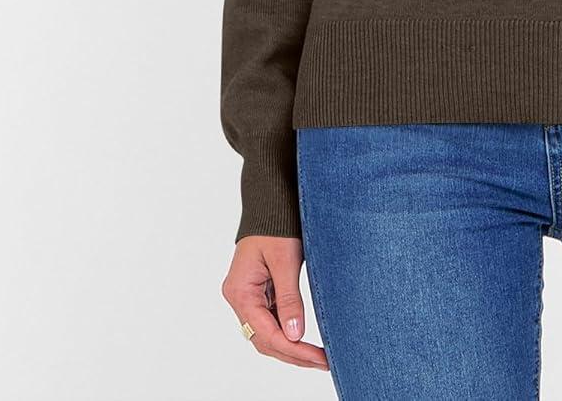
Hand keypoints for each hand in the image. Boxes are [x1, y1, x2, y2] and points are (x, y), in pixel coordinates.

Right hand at [221, 235, 329, 369]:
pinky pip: (271, 319)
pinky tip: (304, 340)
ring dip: (291, 346)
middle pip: (264, 338)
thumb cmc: (275, 224)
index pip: (266, 332)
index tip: (317, 357)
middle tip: (322, 361)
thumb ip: (288, 298)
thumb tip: (294, 334)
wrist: (271, 200)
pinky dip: (288, 331)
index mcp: (240, 291)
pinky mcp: (259, 291)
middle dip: (293, 353)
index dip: (293, 349)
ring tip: (317, 357)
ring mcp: (248, 296)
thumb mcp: (285, 260)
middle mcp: (239, 297)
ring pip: (267, 333)